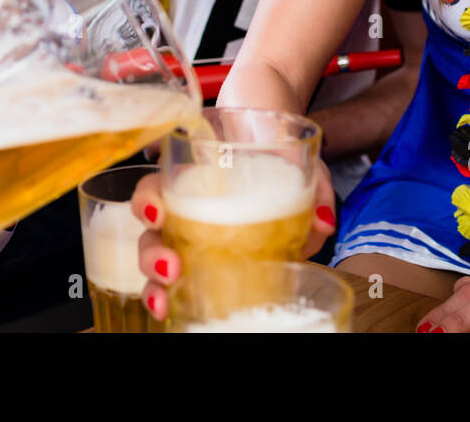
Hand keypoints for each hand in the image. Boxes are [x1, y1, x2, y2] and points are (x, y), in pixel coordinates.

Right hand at [129, 160, 337, 320]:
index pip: (156, 186)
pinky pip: (182, 285)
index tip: (156, 214)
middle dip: (151, 254)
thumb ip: (315, 186)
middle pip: (151, 233)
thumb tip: (322, 222)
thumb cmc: (283, 159)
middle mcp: (188, 211)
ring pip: (159, 263)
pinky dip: (174, 301)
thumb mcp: (302, 160)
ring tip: (166, 298)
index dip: (146, 200)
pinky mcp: (211, 268)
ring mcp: (196, 243)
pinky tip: (173, 312)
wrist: (289, 157)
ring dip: (155, 283)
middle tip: (170, 265)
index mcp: (198, 178)